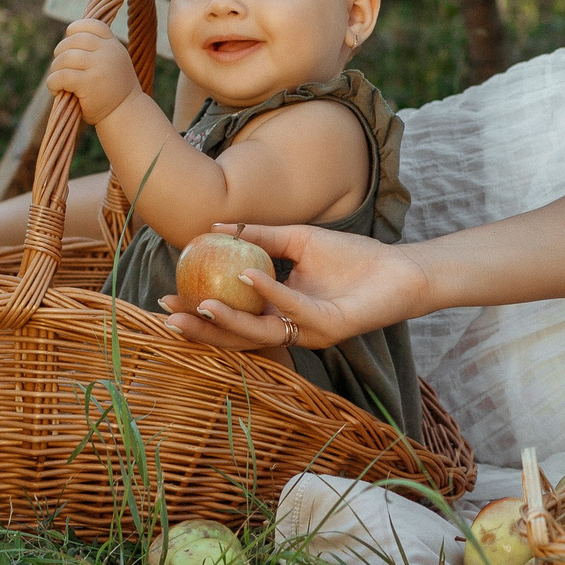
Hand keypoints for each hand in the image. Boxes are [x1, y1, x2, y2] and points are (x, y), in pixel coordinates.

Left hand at [44, 19, 141, 124]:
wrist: (125, 114)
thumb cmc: (113, 91)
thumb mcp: (112, 63)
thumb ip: (97, 49)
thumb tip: (67, 38)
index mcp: (114, 45)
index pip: (90, 25)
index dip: (74, 30)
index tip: (69, 44)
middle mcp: (109, 52)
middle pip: (72, 40)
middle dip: (60, 53)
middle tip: (60, 69)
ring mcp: (99, 66)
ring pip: (64, 58)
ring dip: (55, 70)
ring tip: (59, 82)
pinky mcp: (88, 83)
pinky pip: (60, 76)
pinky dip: (53, 83)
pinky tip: (57, 90)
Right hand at [154, 222, 431, 351]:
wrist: (400, 268)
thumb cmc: (352, 258)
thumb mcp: (298, 240)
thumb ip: (261, 237)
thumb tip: (218, 227)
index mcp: (279, 314)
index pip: (232, 319)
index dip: (198, 313)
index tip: (165, 297)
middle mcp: (290, 330)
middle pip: (238, 337)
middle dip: (202, 330)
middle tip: (170, 317)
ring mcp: (309, 332)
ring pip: (262, 333)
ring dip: (229, 320)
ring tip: (200, 303)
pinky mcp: (331, 327)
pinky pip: (294, 310)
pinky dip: (270, 292)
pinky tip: (248, 275)